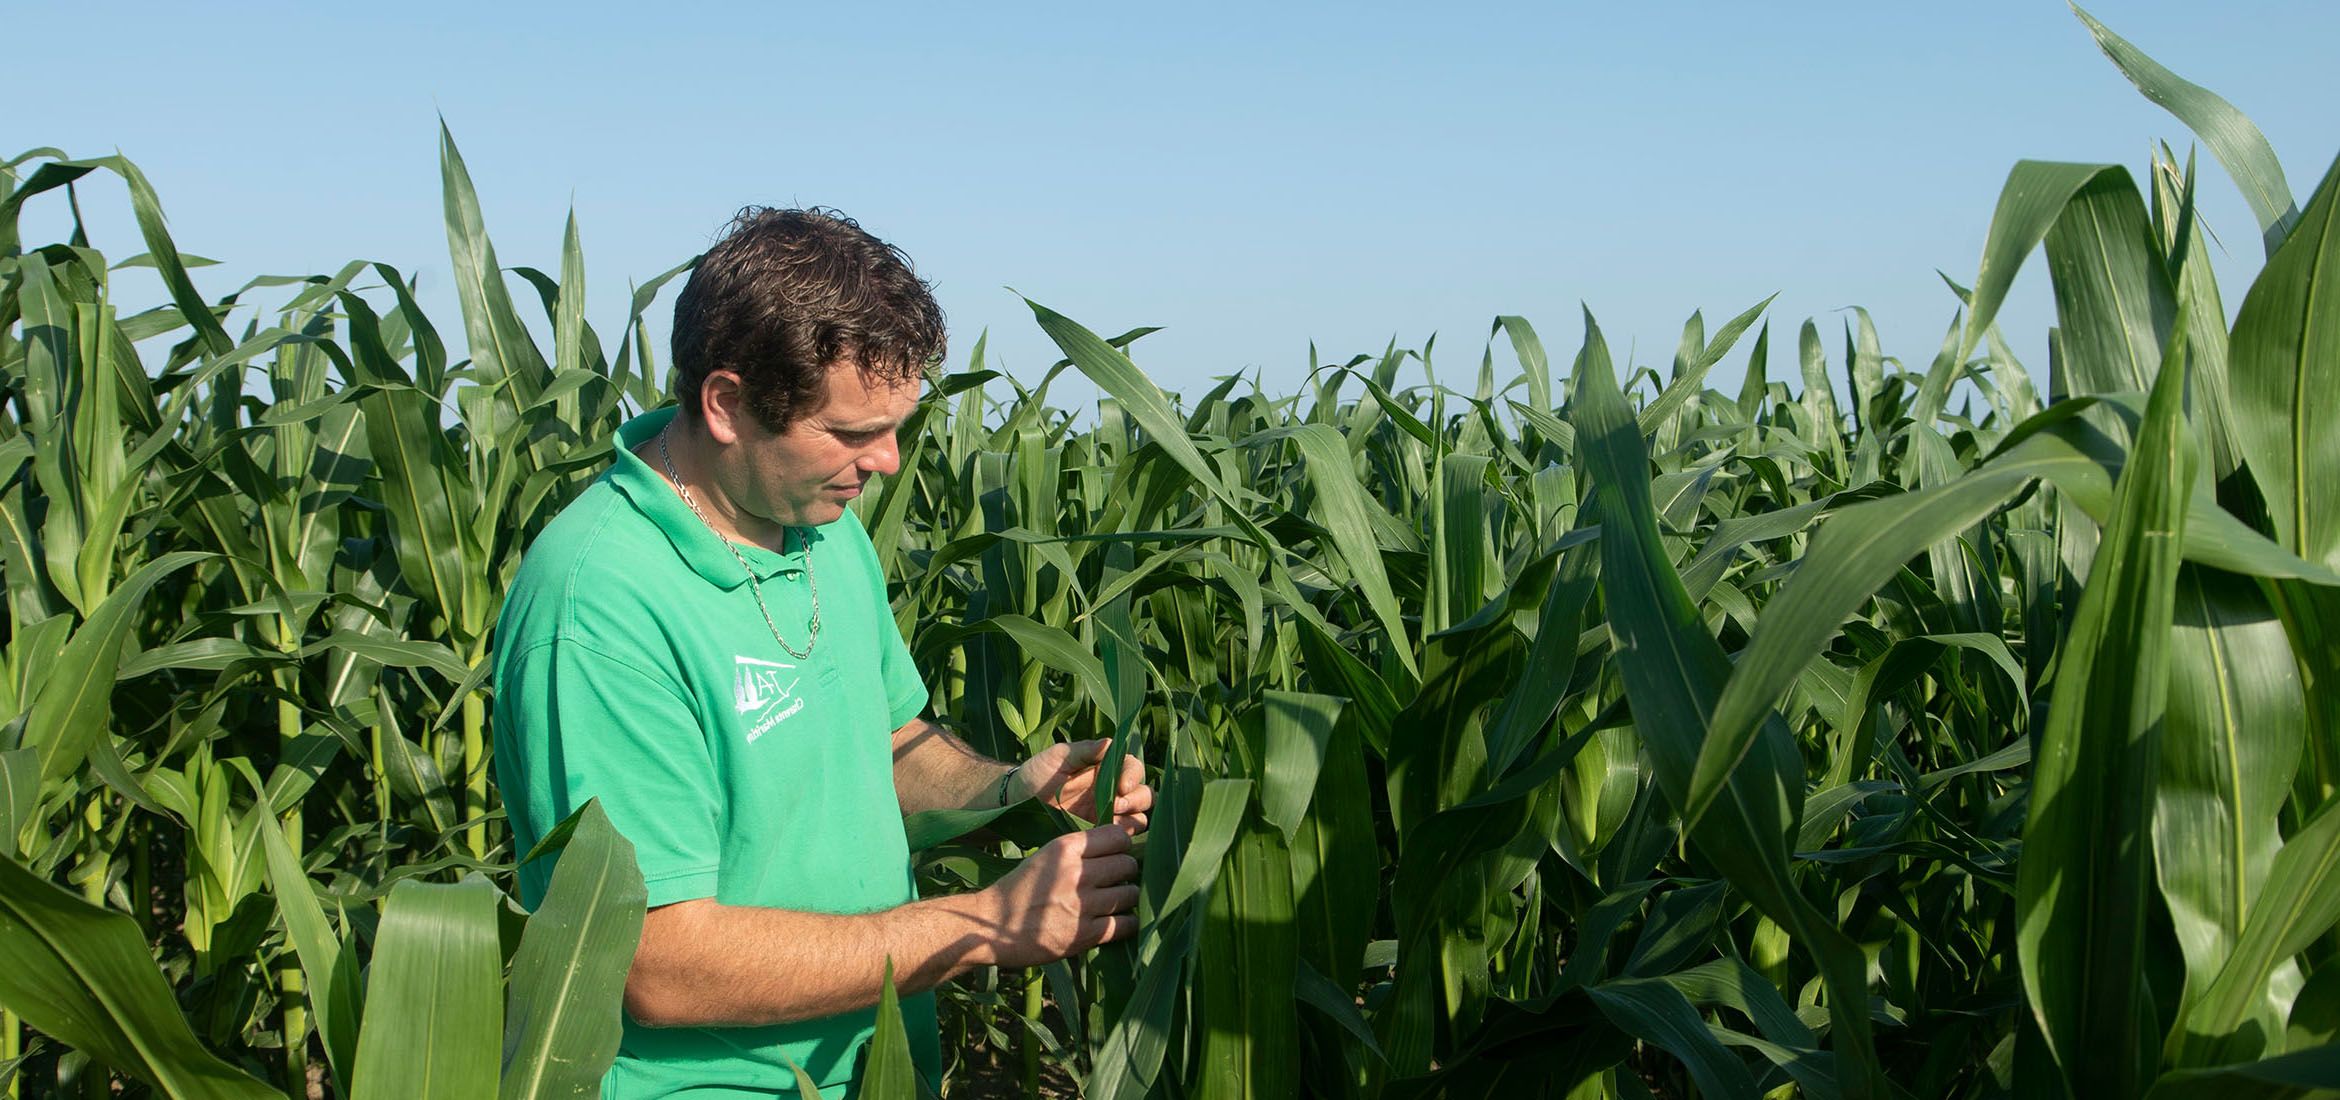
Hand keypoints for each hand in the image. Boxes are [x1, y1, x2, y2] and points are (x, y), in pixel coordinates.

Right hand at [979, 825, 1139, 967]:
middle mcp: (1075, 873)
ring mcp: (1081, 905)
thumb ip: (1078, 852)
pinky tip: (1119, 923)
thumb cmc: (1018, 891)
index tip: (1117, 855)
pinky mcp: (1083, 935)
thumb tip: (1120, 848)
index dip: (1122, 846)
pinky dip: (1127, 924)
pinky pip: (1126, 924)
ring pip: (1130, 894)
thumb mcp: (1045, 857)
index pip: (1117, 836)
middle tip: (1117, 881)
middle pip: (1127, 864)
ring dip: (1127, 898)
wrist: (988, 926)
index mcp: (1064, 848)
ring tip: (1116, 902)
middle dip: (1126, 872)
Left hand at [1015, 738, 1153, 832]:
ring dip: (1133, 821)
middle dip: (1136, 800)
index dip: (1133, 776)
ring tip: (1111, 824)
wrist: (1017, 803)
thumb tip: (1111, 743)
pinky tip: (1107, 838)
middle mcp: (1113, 790)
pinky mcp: (1099, 835)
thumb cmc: (1036, 773)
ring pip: (1140, 818)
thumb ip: (1085, 749)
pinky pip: (1122, 838)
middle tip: (1115, 806)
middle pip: (1145, 794)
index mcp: (1106, 767)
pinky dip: (1123, 838)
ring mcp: (1108, 814)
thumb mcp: (1057, 756)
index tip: (1121, 787)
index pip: (1133, 768)